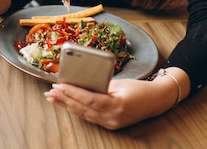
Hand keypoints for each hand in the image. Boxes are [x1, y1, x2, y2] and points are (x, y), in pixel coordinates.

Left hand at [45, 69, 187, 129]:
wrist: (156, 100)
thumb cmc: (140, 89)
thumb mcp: (119, 83)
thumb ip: (100, 85)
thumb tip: (81, 82)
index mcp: (116, 105)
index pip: (89, 99)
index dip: (72, 93)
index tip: (59, 86)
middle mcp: (112, 117)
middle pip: (83, 108)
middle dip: (64, 99)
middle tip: (50, 92)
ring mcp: (111, 123)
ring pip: (84, 114)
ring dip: (67, 105)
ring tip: (53, 98)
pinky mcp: (110, 124)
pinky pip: (89, 116)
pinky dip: (77, 109)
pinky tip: (67, 104)